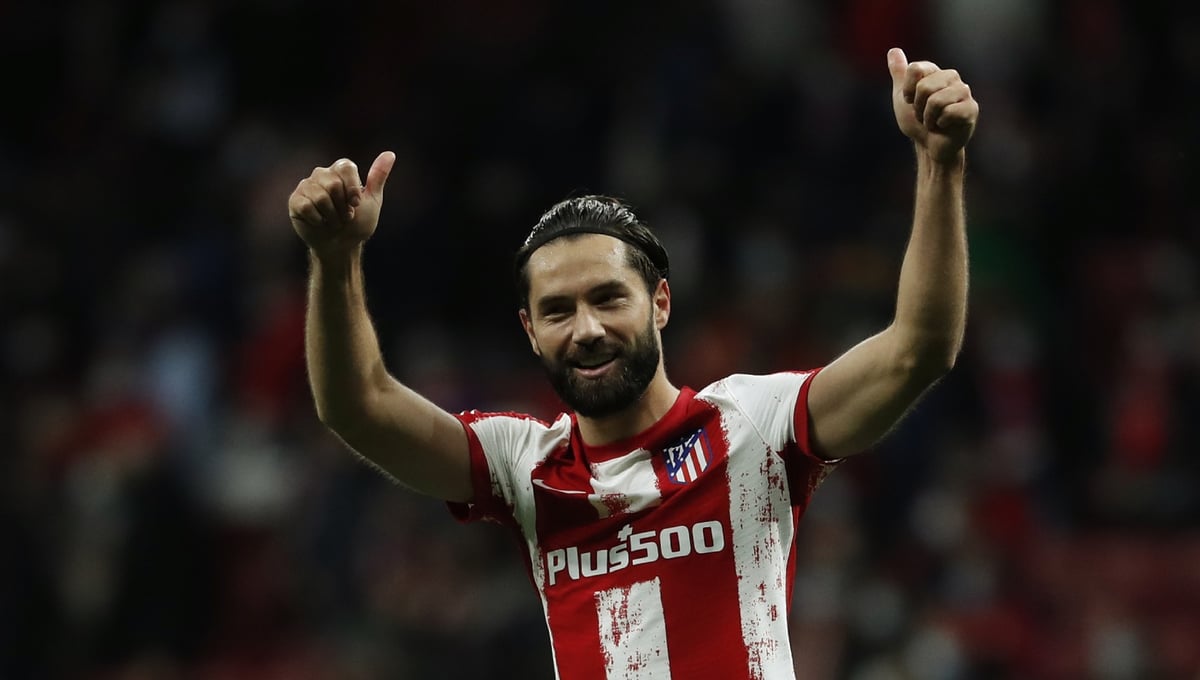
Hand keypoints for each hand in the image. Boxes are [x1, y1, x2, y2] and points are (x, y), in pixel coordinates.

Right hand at [288, 151, 395, 255]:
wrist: (341, 246)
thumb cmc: (357, 223)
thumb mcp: (373, 200)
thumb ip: (378, 177)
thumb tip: (390, 154)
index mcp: (340, 171)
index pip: (346, 167)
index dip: (352, 188)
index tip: (356, 204)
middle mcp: (322, 174)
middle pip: (333, 184)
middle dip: (343, 207)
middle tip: (344, 216)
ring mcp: (306, 186)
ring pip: (320, 197)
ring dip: (332, 216)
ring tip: (333, 220)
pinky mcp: (295, 200)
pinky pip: (306, 206)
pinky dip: (317, 220)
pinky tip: (319, 222)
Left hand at [887, 48, 977, 164]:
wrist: (929, 146)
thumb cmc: (917, 122)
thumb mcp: (902, 98)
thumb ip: (899, 74)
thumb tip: (893, 50)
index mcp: (935, 71)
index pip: (915, 68)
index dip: (908, 90)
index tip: (911, 101)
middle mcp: (952, 77)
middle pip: (924, 86)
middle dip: (918, 108)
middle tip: (924, 115)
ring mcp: (964, 92)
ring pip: (936, 101)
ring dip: (928, 118)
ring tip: (934, 121)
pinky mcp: (971, 108)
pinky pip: (949, 113)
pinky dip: (940, 124)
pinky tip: (945, 126)